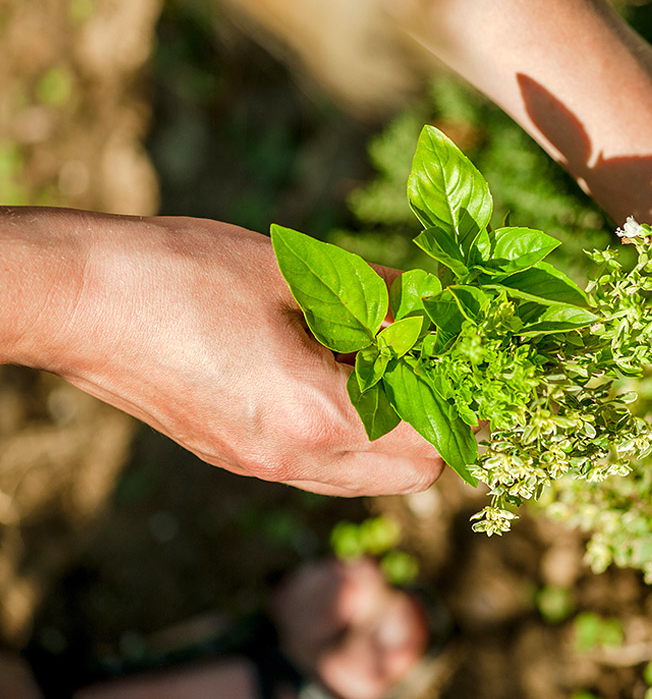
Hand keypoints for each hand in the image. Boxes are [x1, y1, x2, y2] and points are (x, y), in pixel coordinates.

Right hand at [5, 210, 442, 495]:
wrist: (77, 301)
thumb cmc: (183, 275)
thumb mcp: (297, 274)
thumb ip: (378, 297)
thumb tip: (431, 304)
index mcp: (316, 417)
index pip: (431, 439)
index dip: (465, 403)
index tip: (476, 360)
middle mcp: (291, 460)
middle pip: (409, 475)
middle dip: (439, 425)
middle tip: (436, 361)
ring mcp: (259, 466)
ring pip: (365, 475)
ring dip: (394, 430)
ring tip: (382, 360)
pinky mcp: (234, 457)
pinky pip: (321, 464)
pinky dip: (349, 430)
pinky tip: (330, 369)